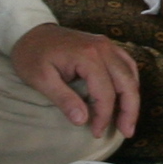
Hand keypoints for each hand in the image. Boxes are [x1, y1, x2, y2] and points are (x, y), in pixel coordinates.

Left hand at [11, 22, 141, 140]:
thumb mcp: (41, 79)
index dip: (104, 115)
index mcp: (87, 55)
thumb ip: (64, 99)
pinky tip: (127, 98)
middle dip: (129, 110)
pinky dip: (130, 82)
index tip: (96, 132)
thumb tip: (82, 120)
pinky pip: (127, 64)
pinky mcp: (106, 46)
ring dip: (133, 98)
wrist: (30, 31)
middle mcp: (103, 48)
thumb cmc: (32, 56)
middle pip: (126, 82)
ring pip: (131, 73)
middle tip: (126, 132)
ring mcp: (106, 44)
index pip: (105, 92)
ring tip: (128, 120)